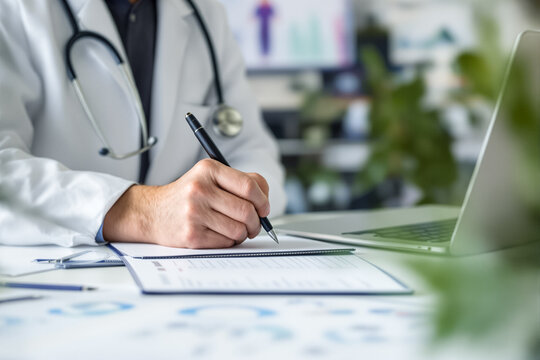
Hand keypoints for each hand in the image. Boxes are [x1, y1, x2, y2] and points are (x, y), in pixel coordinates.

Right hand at [102, 159, 269, 248]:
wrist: (152, 212)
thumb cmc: (188, 195)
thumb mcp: (209, 177)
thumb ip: (239, 181)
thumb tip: (265, 199)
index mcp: (208, 170)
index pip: (250, 186)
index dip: (263, 200)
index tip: (264, 208)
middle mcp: (200, 189)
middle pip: (247, 211)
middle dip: (256, 222)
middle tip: (254, 225)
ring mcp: (194, 213)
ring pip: (239, 229)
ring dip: (243, 234)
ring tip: (236, 230)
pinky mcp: (192, 235)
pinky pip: (226, 242)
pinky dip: (229, 241)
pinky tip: (220, 235)